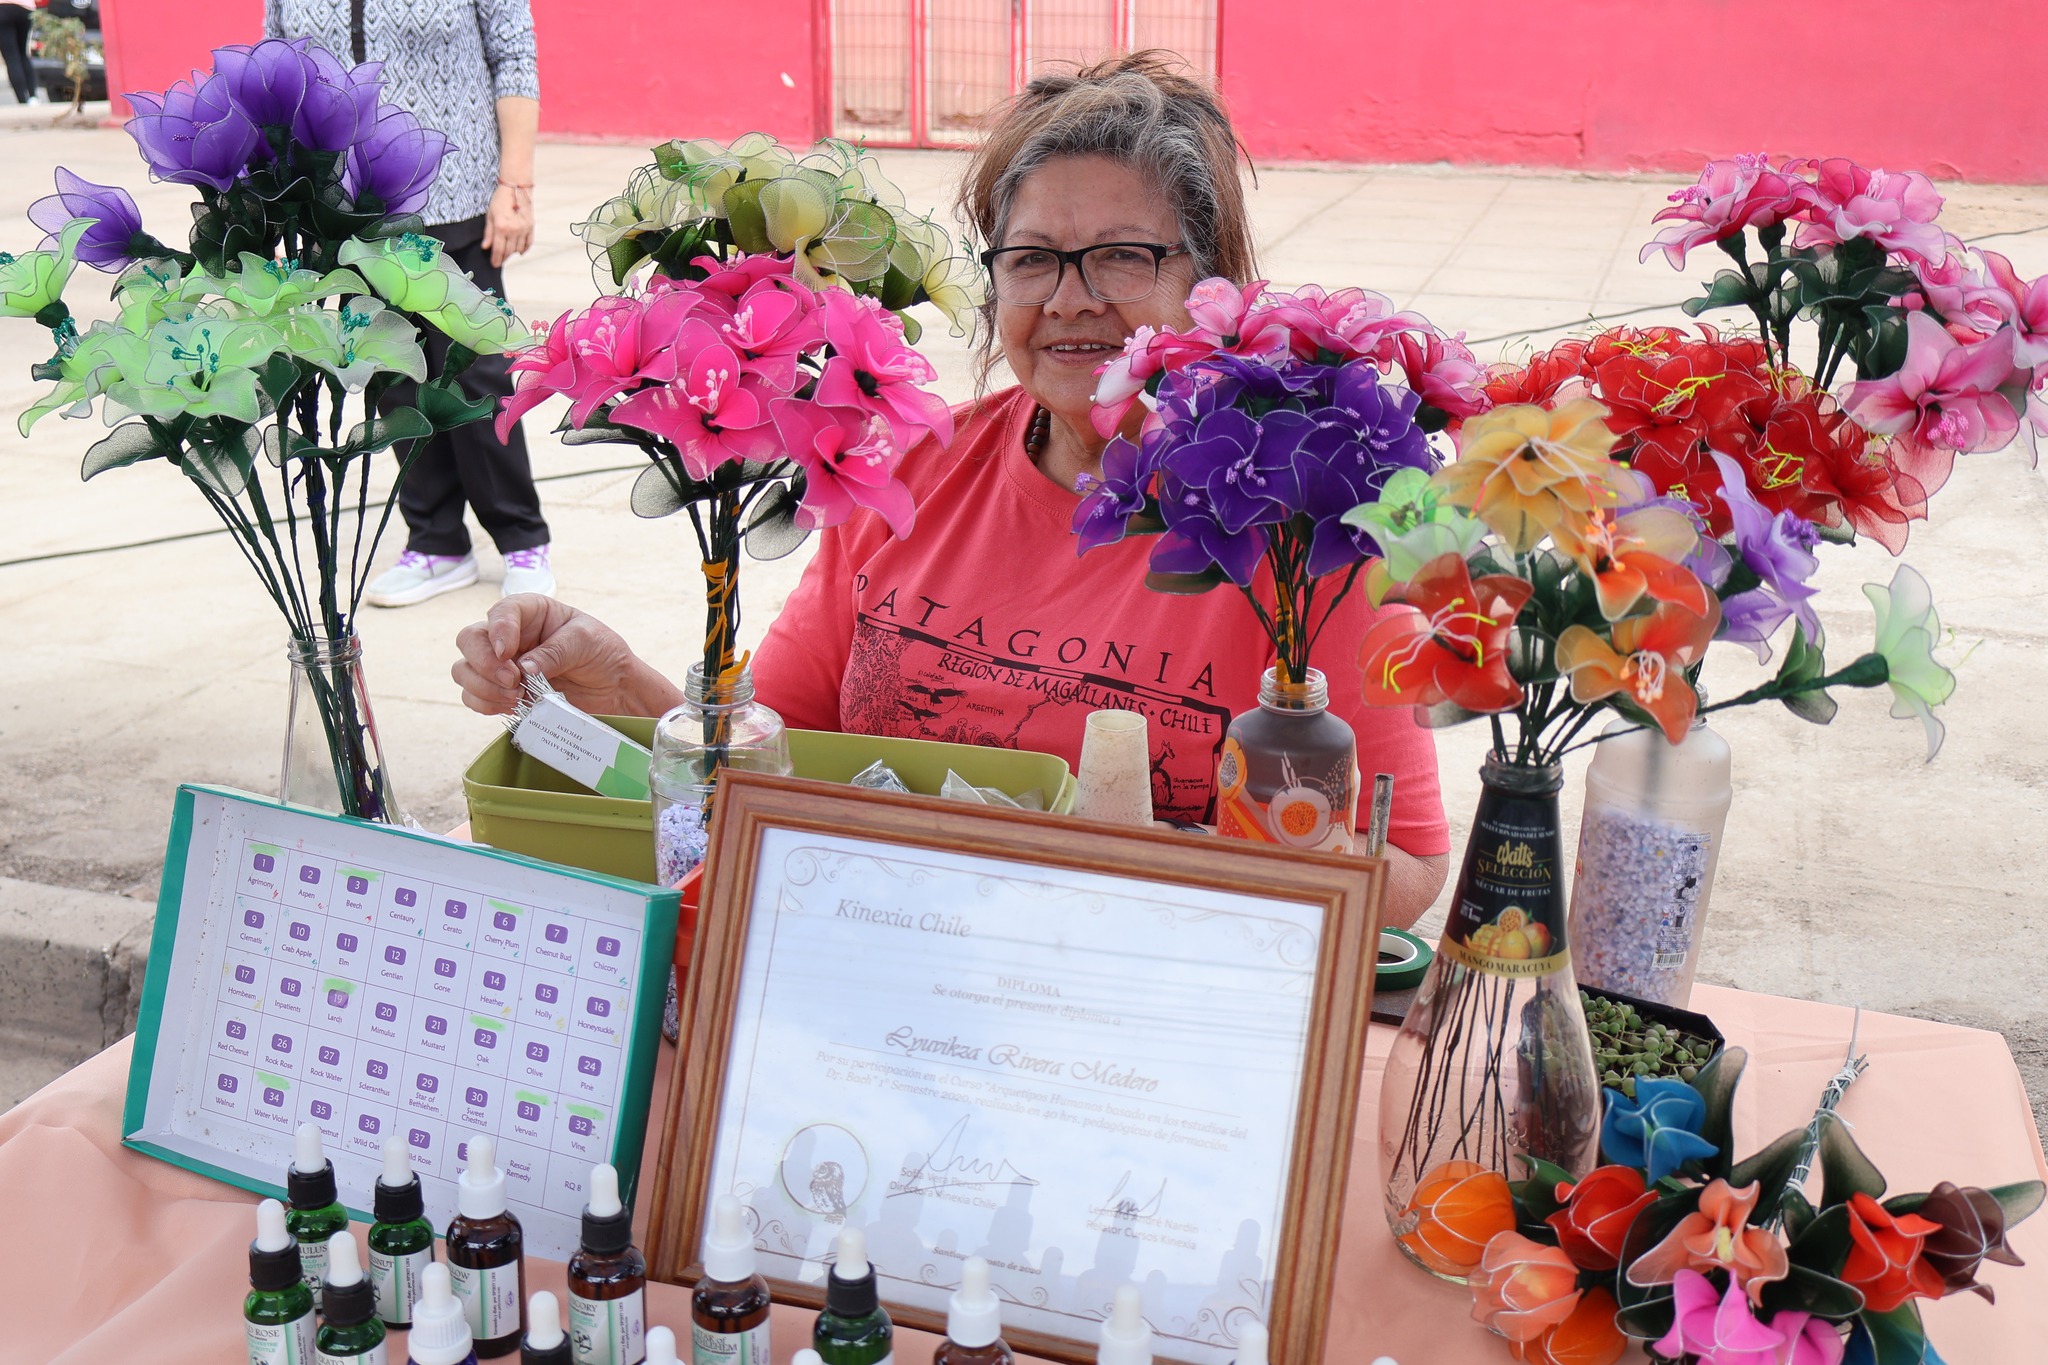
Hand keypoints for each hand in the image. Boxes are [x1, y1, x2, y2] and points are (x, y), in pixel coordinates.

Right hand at [454, 594, 646, 715]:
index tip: (507, 652)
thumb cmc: (602, 653)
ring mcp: (502, 665)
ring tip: (516, 697)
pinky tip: (511, 707)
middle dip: (484, 663)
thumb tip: (523, 668)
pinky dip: (484, 704)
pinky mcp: (501, 692)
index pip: (501, 612)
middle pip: (470, 640)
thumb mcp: (586, 641)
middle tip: (513, 681)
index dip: (498, 630)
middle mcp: (509, 636)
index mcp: (530, 612)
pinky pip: (473, 697)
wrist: (614, 688)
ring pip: (464, 670)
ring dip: (482, 686)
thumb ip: (555, 651)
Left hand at [480, 182, 531, 267]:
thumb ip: (488, 232)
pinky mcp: (531, 227)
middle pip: (508, 251)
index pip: (498, 249)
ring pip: (518, 249)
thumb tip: (485, 247)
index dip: (495, 259)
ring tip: (507, 255)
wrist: (516, 188)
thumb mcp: (490, 215)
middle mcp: (513, 230)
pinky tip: (519, 251)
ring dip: (512, 254)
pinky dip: (524, 249)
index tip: (494, 264)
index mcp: (501, 227)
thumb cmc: (501, 200)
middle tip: (499, 262)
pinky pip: (528, 243)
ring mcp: (523, 229)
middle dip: (503, 258)